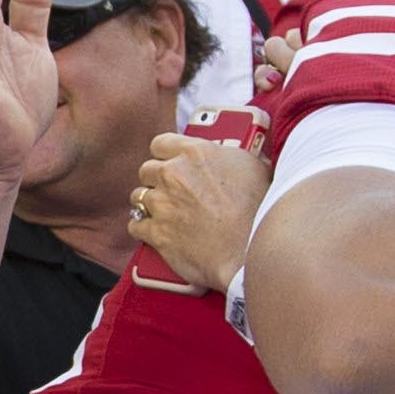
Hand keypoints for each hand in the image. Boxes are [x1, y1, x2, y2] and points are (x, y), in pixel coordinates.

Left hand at [128, 126, 269, 294]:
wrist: (250, 250)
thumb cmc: (259, 211)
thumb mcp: (254, 167)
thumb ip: (231, 158)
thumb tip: (231, 157)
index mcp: (196, 153)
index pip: (161, 143)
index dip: (165, 154)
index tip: (170, 163)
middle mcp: (174, 174)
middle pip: (147, 170)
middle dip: (157, 181)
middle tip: (171, 192)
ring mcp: (162, 204)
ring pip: (138, 197)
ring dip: (149, 204)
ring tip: (164, 214)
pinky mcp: (156, 232)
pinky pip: (135, 225)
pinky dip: (143, 229)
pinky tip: (154, 232)